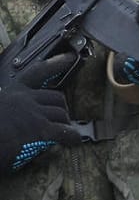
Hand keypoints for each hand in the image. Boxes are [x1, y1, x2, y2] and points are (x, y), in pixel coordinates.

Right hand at [0, 54, 83, 171]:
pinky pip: (65, 131)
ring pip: (62, 114)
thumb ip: (11, 106)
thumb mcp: (2, 106)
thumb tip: (20, 116)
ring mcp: (33, 113)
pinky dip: (71, 137)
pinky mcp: (40, 129)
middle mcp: (23, 98)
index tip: (70, 58)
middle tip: (59, 120)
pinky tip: (70, 142)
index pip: (37, 72)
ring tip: (59, 134)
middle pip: (56, 97)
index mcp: (11, 91)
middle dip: (60, 108)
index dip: (55, 64)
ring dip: (64, 124)